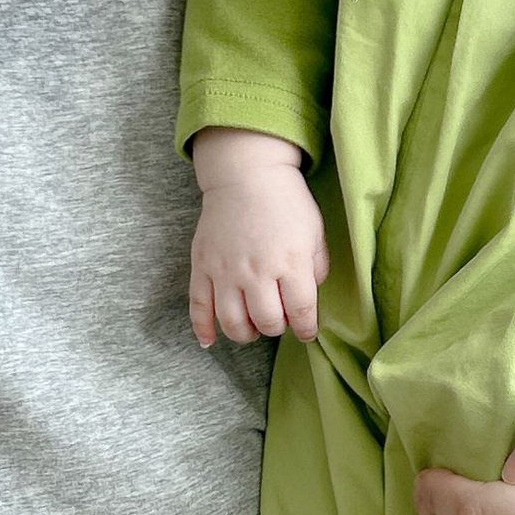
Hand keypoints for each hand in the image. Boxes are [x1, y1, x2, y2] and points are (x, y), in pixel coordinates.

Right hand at [188, 129, 328, 344]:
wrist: (246, 174)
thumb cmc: (286, 202)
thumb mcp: (315, 232)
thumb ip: (316, 269)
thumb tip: (308, 299)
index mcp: (291, 262)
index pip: (301, 311)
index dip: (306, 329)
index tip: (306, 332)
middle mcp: (257, 271)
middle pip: (267, 322)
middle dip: (277, 328)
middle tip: (279, 319)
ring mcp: (225, 270)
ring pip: (233, 322)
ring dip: (246, 333)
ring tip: (253, 327)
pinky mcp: (202, 266)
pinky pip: (198, 307)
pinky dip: (203, 329)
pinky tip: (210, 341)